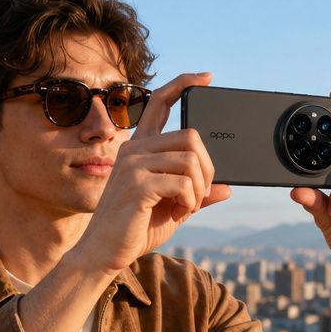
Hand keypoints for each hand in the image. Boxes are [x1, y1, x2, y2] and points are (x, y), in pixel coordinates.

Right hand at [73, 72, 231, 273]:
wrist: (103, 253)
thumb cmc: (134, 230)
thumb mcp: (173, 209)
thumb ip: (196, 195)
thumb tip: (227, 188)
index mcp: (140, 148)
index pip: (159, 101)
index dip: (183, 84)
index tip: (206, 78)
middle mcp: (135, 149)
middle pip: (191, 135)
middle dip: (207, 168)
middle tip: (199, 194)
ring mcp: (134, 164)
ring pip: (190, 159)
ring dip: (199, 188)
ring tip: (187, 207)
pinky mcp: (138, 184)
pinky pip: (183, 182)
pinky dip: (190, 200)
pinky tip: (179, 213)